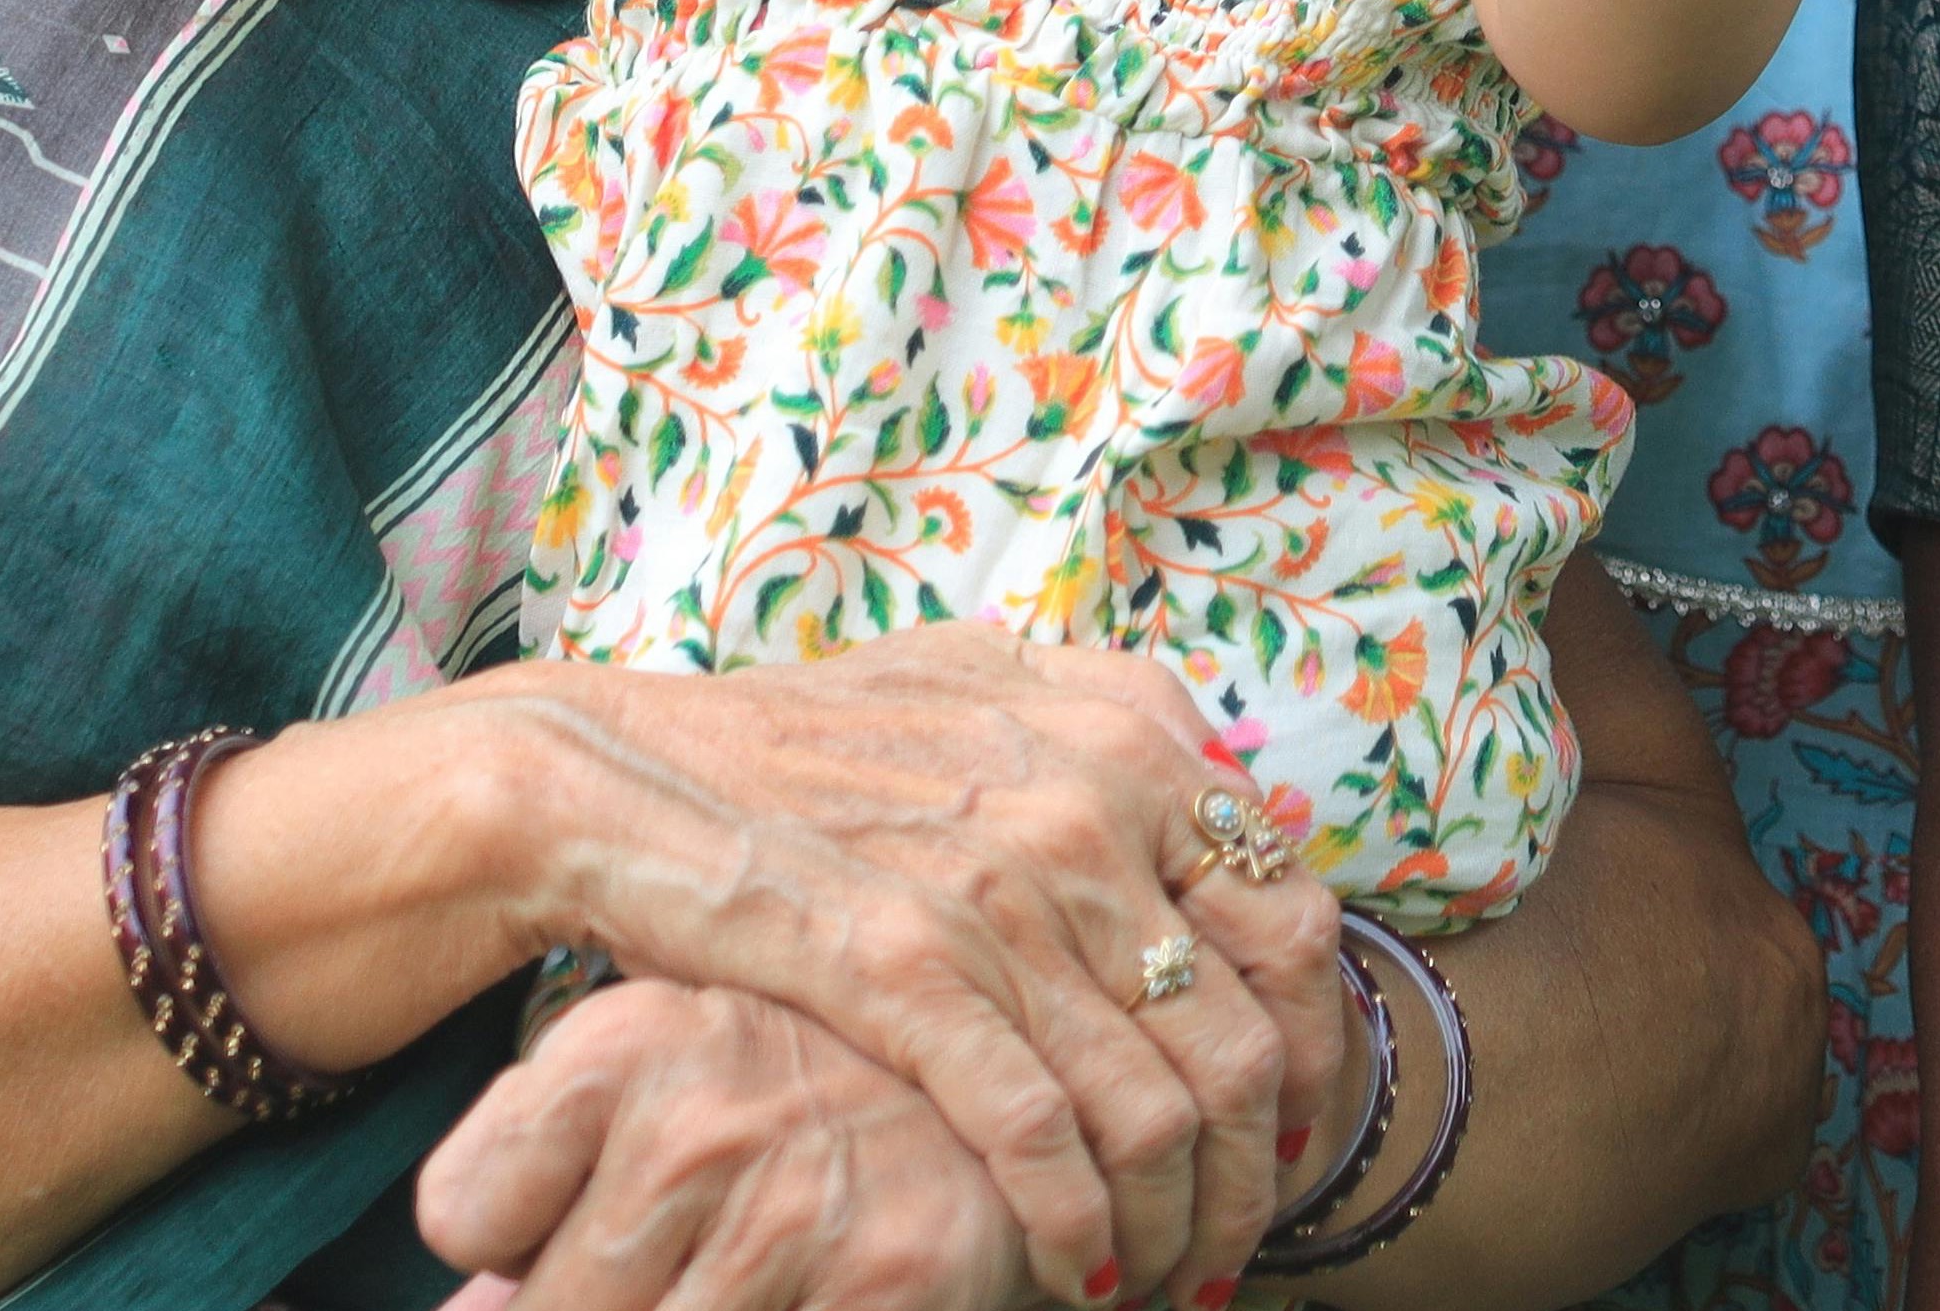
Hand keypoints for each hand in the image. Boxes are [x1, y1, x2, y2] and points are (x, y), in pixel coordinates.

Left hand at [422, 982, 1029, 1310]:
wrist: (1019, 1098)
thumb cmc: (801, 1099)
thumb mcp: (660, 1082)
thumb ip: (536, 1183)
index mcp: (622, 1044)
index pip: (459, 1212)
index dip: (504, 1251)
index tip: (569, 1240)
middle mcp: (699, 1119)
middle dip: (604, 1305)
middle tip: (692, 1264)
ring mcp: (796, 1210)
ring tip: (755, 1273)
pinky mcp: (892, 1283)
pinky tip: (807, 1291)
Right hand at [452, 625, 1353, 1309]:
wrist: (623, 771)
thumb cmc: (801, 743)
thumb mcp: (982, 687)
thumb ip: (1107, 735)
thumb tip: (1229, 801)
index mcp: (1129, 732)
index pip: (1295, 919)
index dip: (1317, 1049)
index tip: (1299, 1128)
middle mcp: (1089, 802)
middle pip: (1245, 1036)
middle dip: (1258, 1170)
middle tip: (1237, 1237)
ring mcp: (1002, 887)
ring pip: (1158, 1107)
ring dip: (1174, 1223)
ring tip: (1159, 1278)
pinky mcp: (909, 971)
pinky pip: (1042, 1133)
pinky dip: (1076, 1225)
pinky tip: (1076, 1272)